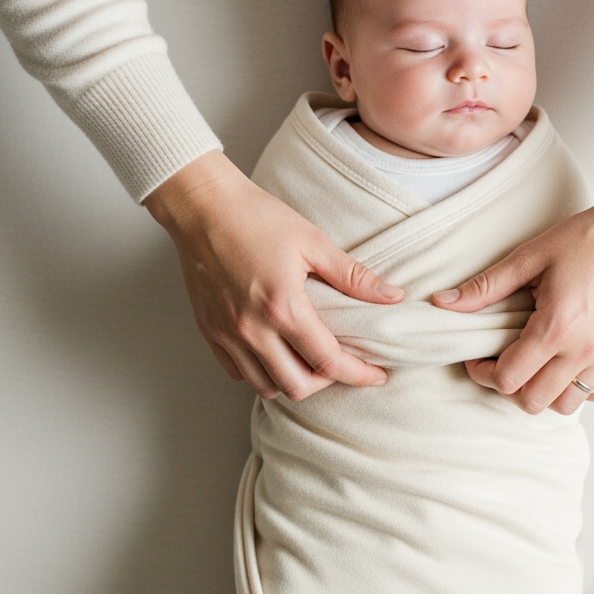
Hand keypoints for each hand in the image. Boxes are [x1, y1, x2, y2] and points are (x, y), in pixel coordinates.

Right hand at [144, 151, 403, 399]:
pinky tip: (276, 354)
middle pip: (297, 386)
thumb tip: (392, 296)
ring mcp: (227, 334)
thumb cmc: (256, 217)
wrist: (202, 207)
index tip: (376, 375)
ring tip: (309, 362)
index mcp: (282, 307)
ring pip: (265, 387)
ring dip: (293, 381)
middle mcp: (251, 329)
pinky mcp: (210, 332)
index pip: (327, 362)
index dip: (358, 374)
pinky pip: (238, 373)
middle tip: (341, 365)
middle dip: (326, 383)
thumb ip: (353, 276)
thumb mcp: (312, 241)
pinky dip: (262, 373)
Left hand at [433, 178, 593, 414]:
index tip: (477, 357)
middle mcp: (582, 350)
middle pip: (533, 401)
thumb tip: (442, 302)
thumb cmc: (588, 238)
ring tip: (535, 364)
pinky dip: (575, 388)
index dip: (483, 372)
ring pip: (565, 405)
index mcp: (555, 328)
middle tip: (502, 361)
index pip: (508, 379)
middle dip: (509, 386)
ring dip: (542, 392)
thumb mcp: (531, 256)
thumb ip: (486, 286)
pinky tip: (564, 362)